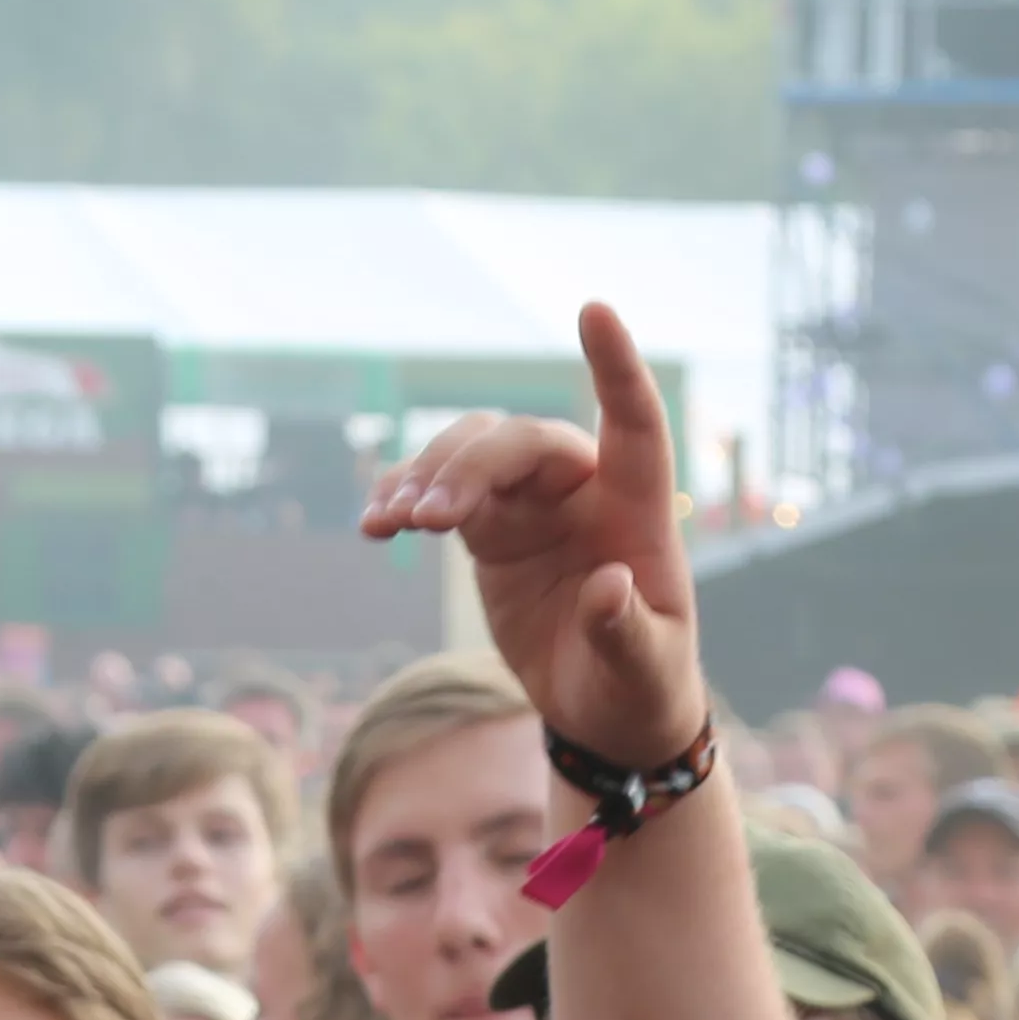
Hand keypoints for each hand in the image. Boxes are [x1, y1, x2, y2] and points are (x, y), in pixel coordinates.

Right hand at [360, 302, 704, 772]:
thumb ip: (626, 631)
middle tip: (429, 517)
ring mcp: (533, 504)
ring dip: (429, 477)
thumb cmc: (641, 685)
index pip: (634, 422)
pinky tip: (375, 523)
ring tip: (391, 522)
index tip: (594, 310)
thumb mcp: (643, 670)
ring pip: (474, 453)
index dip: (615, 368)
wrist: (604, 709)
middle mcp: (585, 491)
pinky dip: (406, 499)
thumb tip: (608, 587)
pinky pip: (442, 491)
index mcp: (638, 511)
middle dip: (473, 466)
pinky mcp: (491, 528)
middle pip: (525, 441)